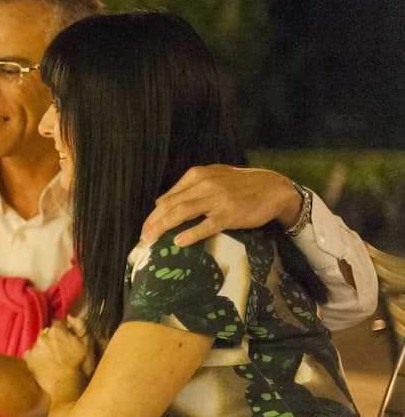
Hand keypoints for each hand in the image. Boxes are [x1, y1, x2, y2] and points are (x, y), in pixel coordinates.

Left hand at [24, 317, 94, 403]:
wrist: (68, 387)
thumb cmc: (81, 367)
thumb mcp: (88, 344)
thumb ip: (80, 326)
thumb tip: (70, 317)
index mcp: (58, 331)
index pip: (58, 323)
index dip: (64, 330)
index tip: (68, 339)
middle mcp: (43, 337)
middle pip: (48, 333)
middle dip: (53, 339)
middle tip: (62, 351)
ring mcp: (35, 349)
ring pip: (40, 343)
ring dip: (45, 348)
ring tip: (54, 359)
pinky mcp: (29, 361)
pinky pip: (31, 355)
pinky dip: (36, 357)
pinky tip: (44, 364)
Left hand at [140, 165, 302, 246]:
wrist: (274, 188)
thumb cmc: (242, 185)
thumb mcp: (214, 178)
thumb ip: (189, 188)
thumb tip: (162, 203)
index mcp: (197, 175)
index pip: (168, 196)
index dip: (153, 214)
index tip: (145, 228)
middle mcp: (204, 184)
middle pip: (170, 205)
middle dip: (153, 222)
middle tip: (143, 238)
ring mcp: (217, 199)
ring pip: (182, 213)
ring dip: (163, 227)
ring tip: (151, 240)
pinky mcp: (229, 214)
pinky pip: (205, 225)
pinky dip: (190, 234)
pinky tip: (178, 242)